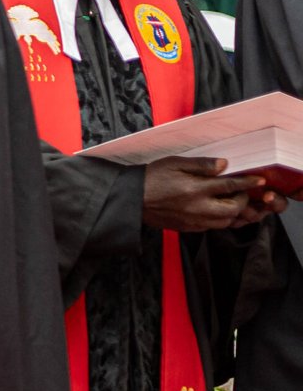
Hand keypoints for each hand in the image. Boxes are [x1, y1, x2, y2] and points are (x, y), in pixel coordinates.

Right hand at [142, 156, 283, 231]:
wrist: (131, 198)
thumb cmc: (151, 177)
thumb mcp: (175, 163)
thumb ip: (201, 164)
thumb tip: (223, 165)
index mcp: (194, 189)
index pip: (229, 186)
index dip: (247, 182)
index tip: (258, 180)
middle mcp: (196, 207)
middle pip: (232, 209)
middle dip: (242, 200)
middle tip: (240, 192)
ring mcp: (192, 220)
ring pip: (225, 222)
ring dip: (232, 212)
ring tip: (230, 202)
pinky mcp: (187, 227)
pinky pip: (211, 227)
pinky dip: (219, 220)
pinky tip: (215, 211)